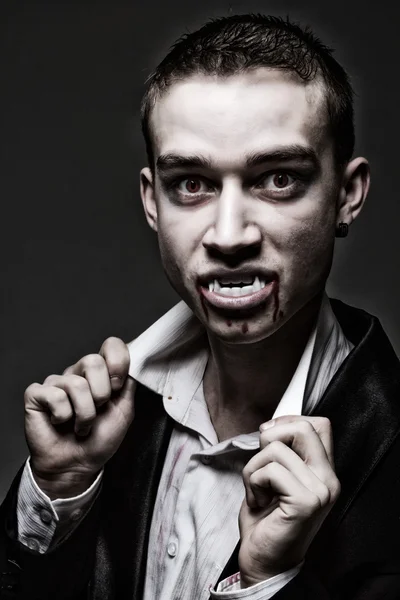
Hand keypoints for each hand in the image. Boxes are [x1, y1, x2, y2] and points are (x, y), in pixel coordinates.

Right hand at [24, 337, 134, 498]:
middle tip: (99, 410)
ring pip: (76, 384)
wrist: (77, 466)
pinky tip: (60, 423)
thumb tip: (135, 363)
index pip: (111, 346)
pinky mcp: (36, 394)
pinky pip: (55, 396)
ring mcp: (56, 382)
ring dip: (85, 414)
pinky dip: (63, 416)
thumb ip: (129, 384)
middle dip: (102, 393)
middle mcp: (77, 373)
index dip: (118, 361)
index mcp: (100, 373)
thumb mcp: (124, 411)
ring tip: (81, 425)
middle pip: (93, 361)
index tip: (118, 386)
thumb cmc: (99, 440)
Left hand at [239, 415, 339, 587]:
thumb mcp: (276, 475)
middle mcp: (329, 479)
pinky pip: (270, 471)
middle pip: (303, 428)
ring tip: (258, 491)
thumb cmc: (266, 519)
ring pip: (276, 449)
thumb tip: (270, 427)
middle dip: (271, 438)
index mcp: (324, 471)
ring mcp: (321, 491)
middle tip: (262, 465)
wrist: (263, 561)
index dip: (289, 421)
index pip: (319, 424)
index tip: (269, 437)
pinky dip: (253, 482)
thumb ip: (282, 450)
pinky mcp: (306, 503)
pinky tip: (259, 502)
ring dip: (254, 468)